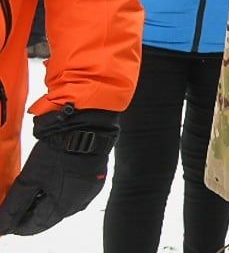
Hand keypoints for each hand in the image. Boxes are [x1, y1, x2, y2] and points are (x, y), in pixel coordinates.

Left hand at [0, 108, 118, 235]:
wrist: (87, 126)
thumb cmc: (59, 151)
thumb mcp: (29, 178)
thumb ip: (15, 205)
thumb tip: (4, 225)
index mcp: (62, 206)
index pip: (35, 226)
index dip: (19, 225)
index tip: (8, 221)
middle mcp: (78, 203)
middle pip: (50, 216)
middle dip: (33, 211)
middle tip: (20, 202)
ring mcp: (89, 191)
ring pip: (63, 205)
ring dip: (48, 201)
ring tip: (36, 188)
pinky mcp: (95, 178)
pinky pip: (75, 192)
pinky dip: (62, 190)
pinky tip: (54, 178)